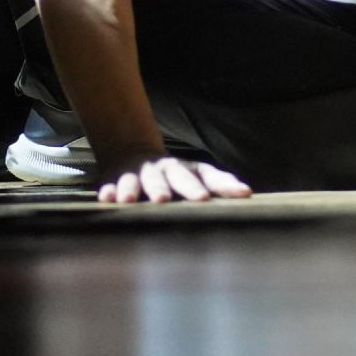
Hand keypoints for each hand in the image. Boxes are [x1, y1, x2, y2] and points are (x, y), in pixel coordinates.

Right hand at [97, 154, 252, 204]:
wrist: (133, 154)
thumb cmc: (174, 174)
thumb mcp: (197, 173)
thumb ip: (220, 182)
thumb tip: (248, 193)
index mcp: (185, 170)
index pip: (206, 176)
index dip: (221, 185)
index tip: (231, 196)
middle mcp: (163, 170)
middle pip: (173, 178)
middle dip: (177, 188)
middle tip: (178, 200)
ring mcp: (137, 174)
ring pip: (136, 181)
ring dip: (134, 190)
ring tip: (131, 201)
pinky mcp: (114, 180)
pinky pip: (110, 185)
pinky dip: (108, 191)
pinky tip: (107, 200)